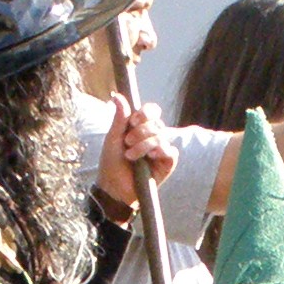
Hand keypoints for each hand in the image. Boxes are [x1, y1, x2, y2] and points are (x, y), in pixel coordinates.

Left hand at [95, 95, 174, 212]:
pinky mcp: (167, 164)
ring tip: (131, 155)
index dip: (145, 112)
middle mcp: (153, 136)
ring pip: (162, 136)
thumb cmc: (112, 163)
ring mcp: (161, 150)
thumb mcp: (113, 138)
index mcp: (141, 127)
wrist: (114, 187)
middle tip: (127, 142)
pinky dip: (160, 151)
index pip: (152, 111)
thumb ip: (119, 118)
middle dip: (141, 131)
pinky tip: (149, 157)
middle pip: (157, 122)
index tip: (133, 121)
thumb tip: (117, 96)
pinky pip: (171, 151)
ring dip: (145, 144)